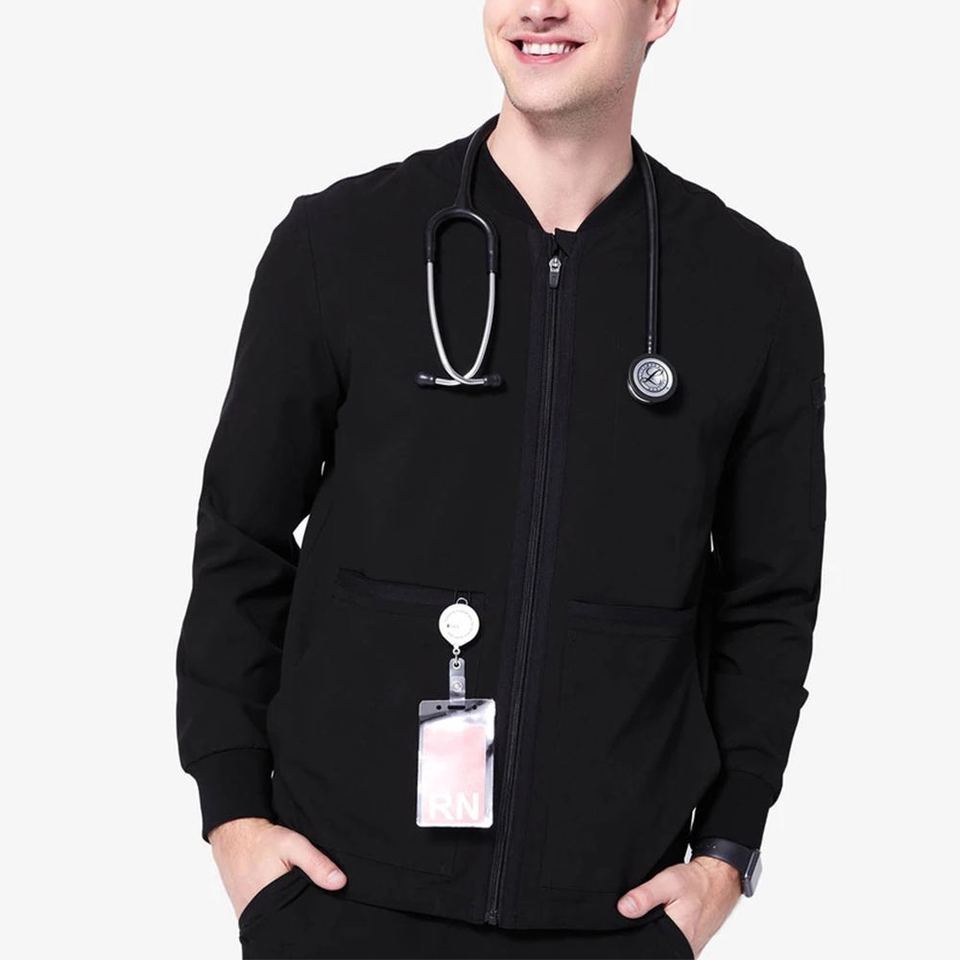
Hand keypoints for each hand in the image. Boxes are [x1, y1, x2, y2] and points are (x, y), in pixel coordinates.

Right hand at [209, 817, 347, 918]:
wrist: (233, 834)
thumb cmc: (261, 840)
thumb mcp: (293, 845)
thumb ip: (316, 863)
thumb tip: (340, 882)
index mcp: (271, 903)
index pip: (298, 919)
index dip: (312, 912)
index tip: (324, 902)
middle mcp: (257, 913)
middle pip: (288, 919)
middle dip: (301, 910)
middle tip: (309, 893)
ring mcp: (249, 912)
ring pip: (276, 917)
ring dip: (288, 908)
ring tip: (296, 891)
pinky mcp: (245, 908)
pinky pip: (265, 913)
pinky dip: (275, 906)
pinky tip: (282, 893)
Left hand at [616, 855, 741, 957]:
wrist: (718, 883)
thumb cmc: (696, 883)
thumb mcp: (668, 882)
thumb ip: (645, 896)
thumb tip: (624, 909)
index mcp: (677, 938)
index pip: (647, 946)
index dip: (635, 932)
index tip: (635, 917)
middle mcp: (684, 949)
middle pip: (653, 946)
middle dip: (645, 930)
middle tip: (652, 910)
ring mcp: (688, 949)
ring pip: (661, 945)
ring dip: (656, 931)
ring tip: (660, 912)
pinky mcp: (689, 946)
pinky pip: (670, 943)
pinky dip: (665, 931)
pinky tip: (666, 918)